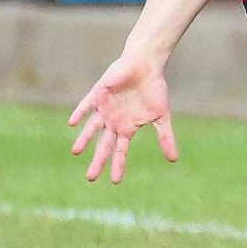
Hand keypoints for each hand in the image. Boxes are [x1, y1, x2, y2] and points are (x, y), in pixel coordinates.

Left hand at [70, 53, 178, 184]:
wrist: (146, 66)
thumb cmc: (154, 89)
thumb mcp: (162, 116)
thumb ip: (165, 137)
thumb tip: (174, 159)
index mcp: (127, 127)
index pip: (120, 150)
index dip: (117, 165)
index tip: (114, 181)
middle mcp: (113, 121)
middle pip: (104, 145)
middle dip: (98, 161)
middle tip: (90, 178)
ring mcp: (104, 109)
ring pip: (92, 128)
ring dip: (84, 139)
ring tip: (76, 152)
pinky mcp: (98, 94)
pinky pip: (86, 106)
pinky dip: (80, 114)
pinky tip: (73, 123)